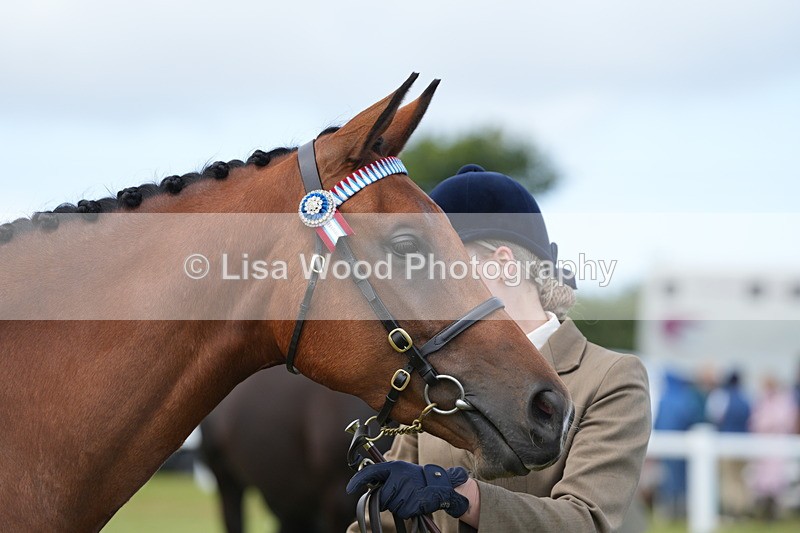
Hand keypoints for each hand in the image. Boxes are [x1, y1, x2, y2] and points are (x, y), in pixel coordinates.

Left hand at [346, 461, 469, 518]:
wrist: (441, 485)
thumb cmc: (417, 480)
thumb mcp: (401, 474)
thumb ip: (386, 479)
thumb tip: (370, 490)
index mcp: (394, 467)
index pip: (370, 472)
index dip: (357, 480)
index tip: (349, 489)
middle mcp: (399, 475)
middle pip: (381, 497)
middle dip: (387, 501)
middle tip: (399, 495)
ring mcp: (407, 488)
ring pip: (392, 506)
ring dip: (399, 506)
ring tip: (410, 497)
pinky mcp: (414, 500)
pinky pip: (403, 512)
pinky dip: (408, 511)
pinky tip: (416, 503)